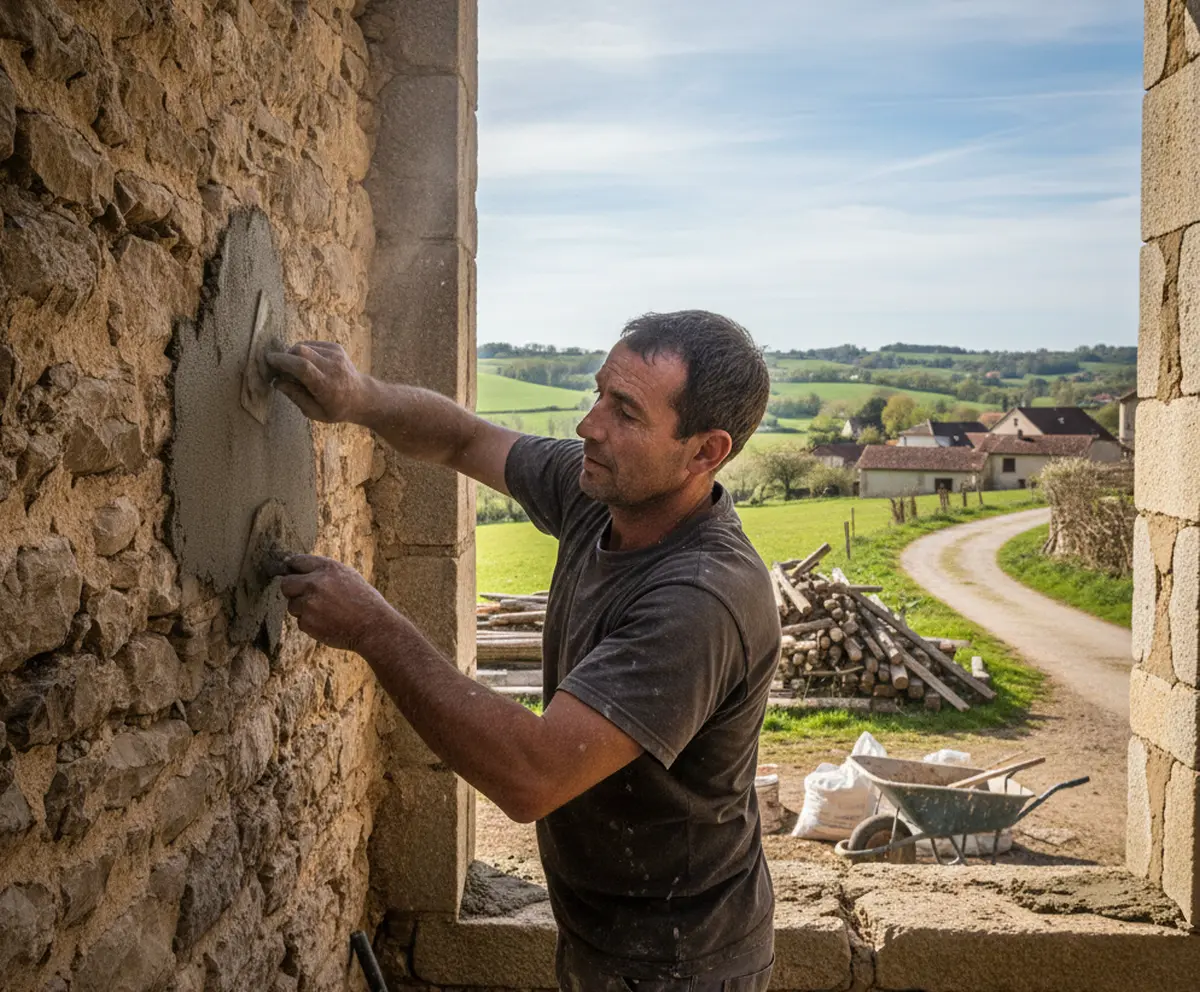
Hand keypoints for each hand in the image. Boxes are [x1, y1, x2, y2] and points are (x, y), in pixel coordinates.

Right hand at [266, 341, 371, 423]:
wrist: (361, 397)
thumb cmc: (335, 408)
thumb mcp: (314, 412)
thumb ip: (295, 396)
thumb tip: (276, 381)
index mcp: (326, 385)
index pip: (302, 367)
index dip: (283, 361)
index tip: (269, 360)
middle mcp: (332, 367)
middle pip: (301, 351)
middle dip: (285, 357)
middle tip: (279, 368)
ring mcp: (336, 354)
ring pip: (304, 346)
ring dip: (293, 355)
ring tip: (296, 370)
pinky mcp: (336, 347)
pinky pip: (311, 344)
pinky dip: (303, 352)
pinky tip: (307, 365)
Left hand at [278, 554, 396, 652]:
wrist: (373, 626)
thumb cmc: (363, 600)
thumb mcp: (347, 576)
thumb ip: (323, 571)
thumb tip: (294, 568)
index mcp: (327, 568)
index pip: (296, 561)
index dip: (293, 569)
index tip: (293, 574)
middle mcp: (315, 583)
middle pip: (286, 584)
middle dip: (292, 591)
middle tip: (307, 597)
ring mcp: (309, 604)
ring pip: (292, 605)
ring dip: (304, 610)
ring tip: (327, 613)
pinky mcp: (307, 623)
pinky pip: (300, 622)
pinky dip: (311, 624)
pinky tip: (329, 623)